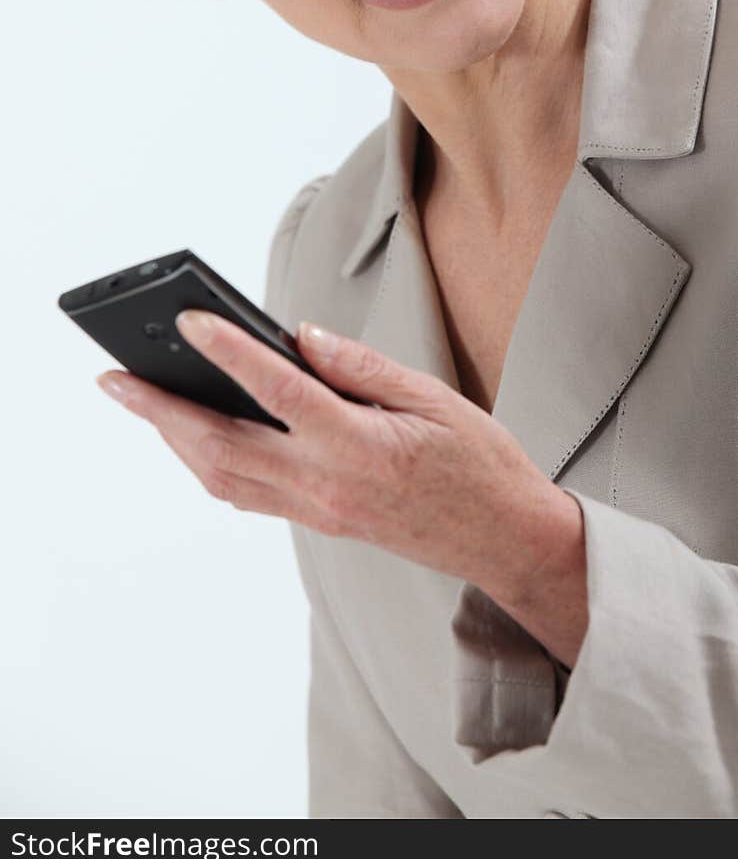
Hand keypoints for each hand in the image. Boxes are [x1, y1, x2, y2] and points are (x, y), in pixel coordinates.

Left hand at [96, 311, 561, 600]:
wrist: (503, 538)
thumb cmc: (479, 463)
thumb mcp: (433, 398)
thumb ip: (361, 367)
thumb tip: (300, 336)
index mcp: (358, 447)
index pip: (278, 392)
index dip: (228, 352)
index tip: (188, 320)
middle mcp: (325, 484)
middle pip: (221, 445)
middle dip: (160, 411)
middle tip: (113, 378)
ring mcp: (317, 509)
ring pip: (222, 476)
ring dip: (173, 439)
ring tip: (141, 400)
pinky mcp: (318, 520)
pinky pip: (245, 495)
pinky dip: (207, 463)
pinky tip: (194, 436)